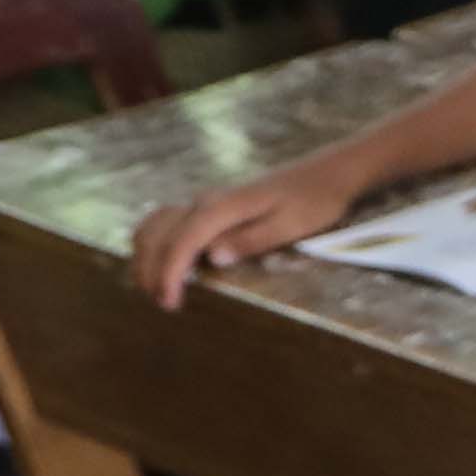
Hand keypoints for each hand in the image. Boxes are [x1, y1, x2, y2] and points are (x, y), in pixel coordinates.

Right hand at [135, 162, 362, 307]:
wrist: (328, 172)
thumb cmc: (316, 200)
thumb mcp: (292, 225)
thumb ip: (252, 240)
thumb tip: (212, 256)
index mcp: (225, 207)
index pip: (183, 240)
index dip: (169, 272)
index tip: (169, 301)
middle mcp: (208, 200)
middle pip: (159, 233)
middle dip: (152, 269)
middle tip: (162, 304)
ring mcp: (207, 200)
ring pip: (157, 223)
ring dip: (147, 255)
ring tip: (154, 288)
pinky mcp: (211, 204)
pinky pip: (168, 220)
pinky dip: (154, 241)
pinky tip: (159, 262)